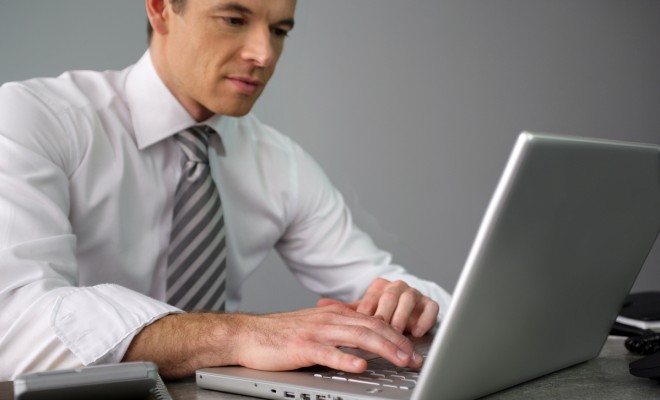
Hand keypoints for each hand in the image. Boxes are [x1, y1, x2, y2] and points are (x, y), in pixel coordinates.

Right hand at [235, 303, 422, 372]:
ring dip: (383, 348)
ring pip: (357, 337)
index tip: (412, 349)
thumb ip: (340, 325)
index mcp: (335, 314)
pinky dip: (347, 359)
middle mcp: (329, 319)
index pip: (373, 321)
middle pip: (372, 327)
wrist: (248, 334)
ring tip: (400, 359)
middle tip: (414, 357)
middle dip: (397, 342)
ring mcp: (317, 332)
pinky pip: (329, 353)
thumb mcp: (316, 323)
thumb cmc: (281, 333)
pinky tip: (362, 366)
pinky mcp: (303, 346)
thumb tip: (364, 327)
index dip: (396, 334)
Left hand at [317, 278, 438, 336]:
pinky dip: (425, 320)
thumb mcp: (362, 313)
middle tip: (379, 331)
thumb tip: (321, 303)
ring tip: (396, 332)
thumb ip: (344, 309)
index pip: (372, 295)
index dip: (367, 310)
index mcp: (380, 286)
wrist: (407, 317)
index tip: (360, 324)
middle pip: (390, 296)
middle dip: (385, 314)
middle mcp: (398, 287)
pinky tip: (417, 332)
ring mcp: (415, 294)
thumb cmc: (382, 316)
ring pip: (409, 300)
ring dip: (402, 317)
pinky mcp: (430, 304)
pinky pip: (431, 308)